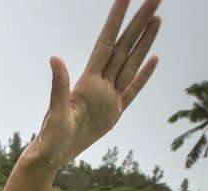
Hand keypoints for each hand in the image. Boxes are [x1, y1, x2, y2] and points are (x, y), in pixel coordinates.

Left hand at [20, 0, 160, 170]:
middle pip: (124, 46)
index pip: (106, 42)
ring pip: (131, 62)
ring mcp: (109, 96)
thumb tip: (54, 58)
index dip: (116, 19)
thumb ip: (59, 85)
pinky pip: (133, 89)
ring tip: (156, 18)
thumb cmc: (51, 136)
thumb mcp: (57, 111)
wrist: (52, 155)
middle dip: (139, 21)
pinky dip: (144, 74)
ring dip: (144, 41)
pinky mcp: (115, 111)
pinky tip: (153, 57)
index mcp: (88, 80)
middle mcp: (100, 83)